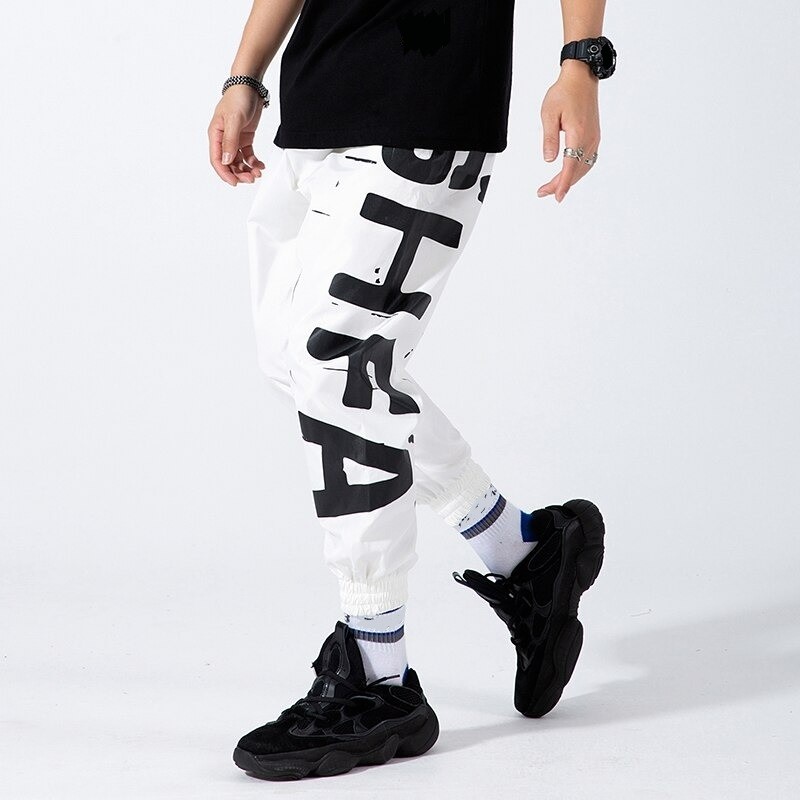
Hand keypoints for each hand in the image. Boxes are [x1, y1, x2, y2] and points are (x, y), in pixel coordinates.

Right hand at [208, 85, 265, 185]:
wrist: (250, 86)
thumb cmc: (238, 98)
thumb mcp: (234, 119)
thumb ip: (230, 141)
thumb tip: (226, 161)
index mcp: (215, 135)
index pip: (217, 160)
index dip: (225, 173)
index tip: (235, 182)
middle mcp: (223, 139)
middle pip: (228, 164)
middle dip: (239, 174)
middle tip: (251, 179)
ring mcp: (234, 139)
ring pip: (238, 161)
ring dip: (247, 170)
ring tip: (258, 173)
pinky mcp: (245, 138)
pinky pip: (248, 155)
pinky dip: (254, 162)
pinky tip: (261, 165)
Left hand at [537, 61, 600, 202]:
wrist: (581, 78)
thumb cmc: (564, 92)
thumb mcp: (549, 114)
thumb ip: (549, 138)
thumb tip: (549, 160)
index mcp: (578, 134)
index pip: (570, 166)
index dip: (562, 183)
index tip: (557, 196)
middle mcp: (589, 139)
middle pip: (576, 171)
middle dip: (560, 185)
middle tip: (543, 192)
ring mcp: (594, 139)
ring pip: (583, 168)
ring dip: (568, 180)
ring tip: (551, 187)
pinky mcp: (594, 137)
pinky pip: (588, 160)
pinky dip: (577, 172)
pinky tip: (568, 175)